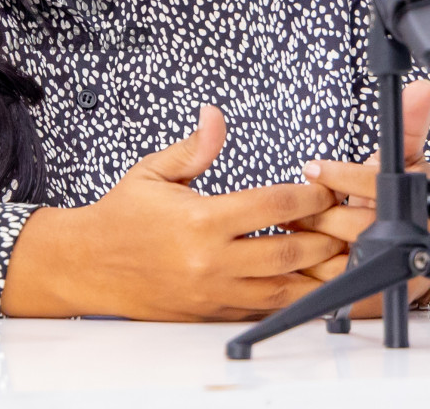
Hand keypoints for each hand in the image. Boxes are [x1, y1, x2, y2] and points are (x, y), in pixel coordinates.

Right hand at [1, 105, 345, 320]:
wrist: (89, 264)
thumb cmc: (121, 218)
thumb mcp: (153, 172)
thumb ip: (193, 147)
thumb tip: (215, 116)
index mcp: (200, 221)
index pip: (273, 206)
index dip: (308, 196)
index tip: (322, 189)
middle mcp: (211, 261)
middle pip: (291, 251)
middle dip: (324, 236)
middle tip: (340, 222)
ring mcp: (214, 292)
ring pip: (285, 288)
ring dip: (316, 272)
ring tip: (333, 255)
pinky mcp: (212, 312)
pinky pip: (264, 309)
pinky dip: (289, 297)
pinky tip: (303, 281)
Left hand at [289, 81, 429, 313]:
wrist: (421, 257)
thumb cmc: (403, 202)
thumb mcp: (406, 161)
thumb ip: (409, 127)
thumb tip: (420, 88)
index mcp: (418, 204)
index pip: (377, 186)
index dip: (342, 177)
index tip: (312, 167)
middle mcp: (409, 240)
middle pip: (356, 224)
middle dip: (318, 213)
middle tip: (291, 204)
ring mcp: (391, 274)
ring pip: (342, 259)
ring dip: (310, 244)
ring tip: (288, 226)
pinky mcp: (372, 301)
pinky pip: (334, 290)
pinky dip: (310, 274)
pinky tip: (292, 258)